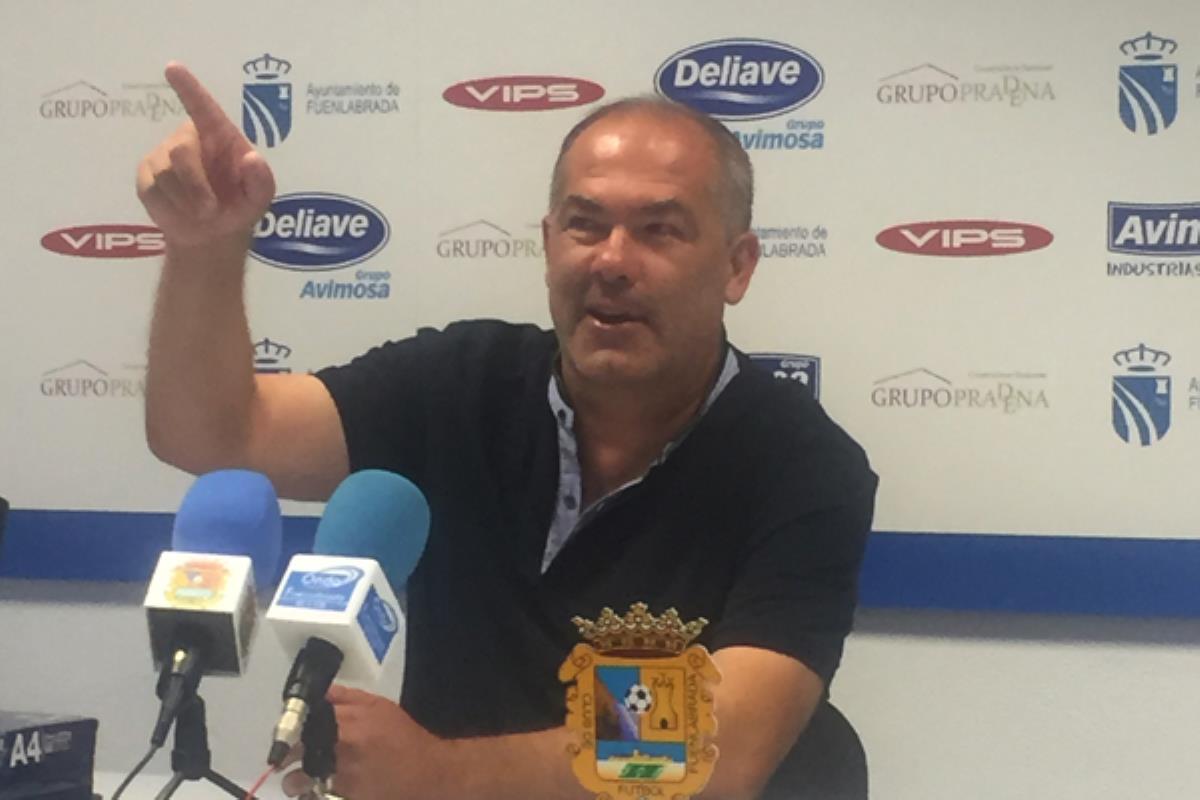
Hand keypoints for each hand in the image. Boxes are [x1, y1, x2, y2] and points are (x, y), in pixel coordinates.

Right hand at [135, 62, 274, 248]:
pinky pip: (153, 190)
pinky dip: (172, 209)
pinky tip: (182, 212)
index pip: (202, 106)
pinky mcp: (145, 175)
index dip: (188, 87)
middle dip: (196, 186)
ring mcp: (162, 155)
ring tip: (202, 213)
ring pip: (165, 175)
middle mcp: (188, 138)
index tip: (173, 67)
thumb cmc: (239, 205)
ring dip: (187, 202)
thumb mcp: (259, 198)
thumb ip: (261, 180)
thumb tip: (252, 158)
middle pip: (179, 153)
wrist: (212, 234)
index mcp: (218, 134)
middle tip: (211, 210)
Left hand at [282, 685, 450, 799]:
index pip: (306, 720)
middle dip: (289, 753)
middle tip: (286, 757)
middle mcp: (343, 747)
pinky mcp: (346, 797)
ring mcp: (343, 775)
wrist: (427, 771)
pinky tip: (313, 792)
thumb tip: (319, 694)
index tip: (287, 733)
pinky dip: (310, 794)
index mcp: (350, 721)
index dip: (292, 727)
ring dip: (294, 780)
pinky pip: (316, 796)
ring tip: (296, 780)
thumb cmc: (403, 736)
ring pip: (300, 779)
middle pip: (299, 749)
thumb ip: (347, 697)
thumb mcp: (380, 707)